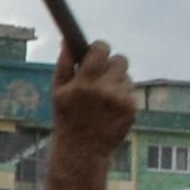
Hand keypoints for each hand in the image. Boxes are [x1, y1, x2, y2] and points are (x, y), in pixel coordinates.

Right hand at [53, 41, 136, 157]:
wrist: (83, 149)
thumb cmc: (67, 116)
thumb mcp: (57, 90)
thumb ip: (64, 64)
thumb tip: (67, 41)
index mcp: (84, 82)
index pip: (101, 50)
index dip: (99, 48)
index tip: (95, 52)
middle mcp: (104, 90)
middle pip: (120, 60)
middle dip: (111, 64)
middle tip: (102, 73)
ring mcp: (121, 100)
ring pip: (126, 76)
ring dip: (116, 81)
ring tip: (103, 96)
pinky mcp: (132, 109)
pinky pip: (130, 91)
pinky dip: (122, 96)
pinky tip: (110, 108)